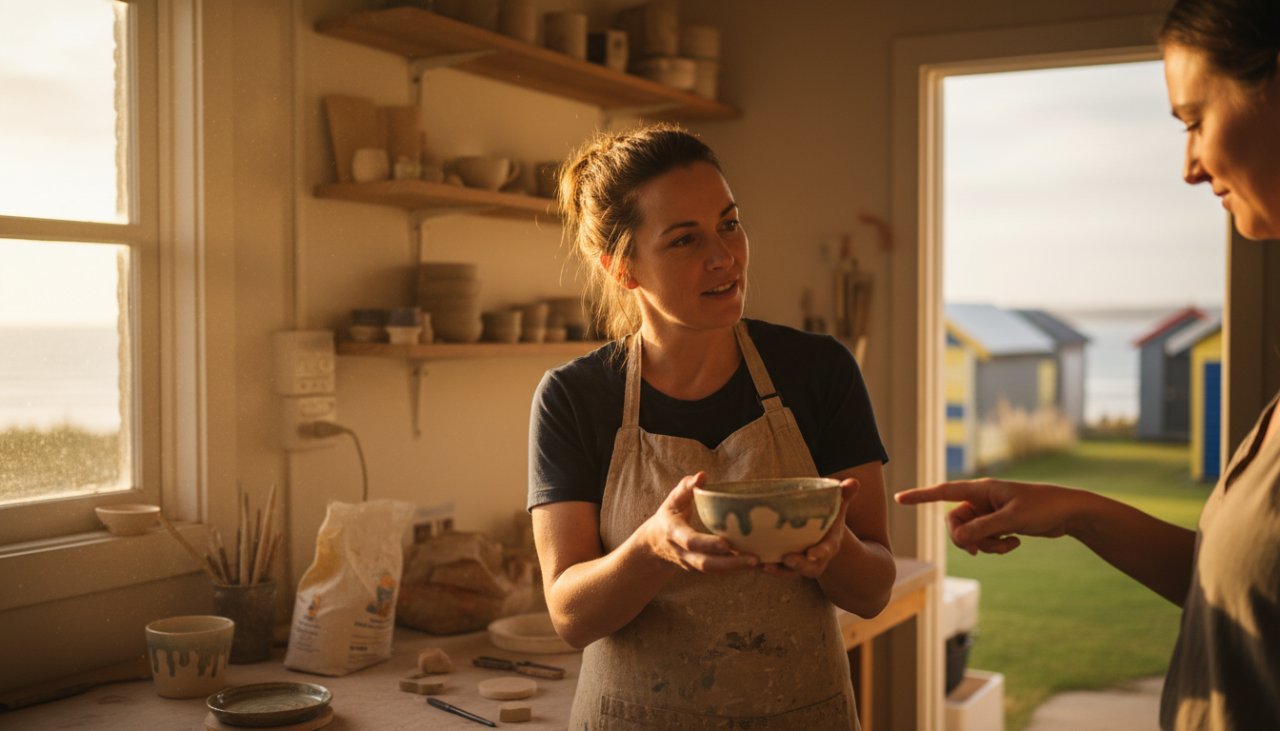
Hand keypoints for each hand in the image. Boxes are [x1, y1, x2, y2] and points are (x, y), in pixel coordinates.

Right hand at [642, 472, 758, 572]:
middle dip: (730, 563)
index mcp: (673, 533)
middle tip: (754, 559)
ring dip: (737, 568)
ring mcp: (691, 563)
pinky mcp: (701, 569)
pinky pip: (719, 571)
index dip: (708, 544)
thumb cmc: (669, 515)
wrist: (655, 544)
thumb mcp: (673, 500)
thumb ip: (686, 488)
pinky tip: (756, 563)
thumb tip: (702, 475)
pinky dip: (736, 569)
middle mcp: (683, 552)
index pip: (690, 541)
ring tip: (760, 562)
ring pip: (714, 571)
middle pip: (706, 563)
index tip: (727, 544)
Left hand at [764, 478, 858, 578]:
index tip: (811, 553)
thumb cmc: (827, 517)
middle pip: (809, 568)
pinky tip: (754, 562)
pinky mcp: (785, 565)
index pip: (827, 550)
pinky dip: (767, 567)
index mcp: (829, 544)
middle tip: (787, 559)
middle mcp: (815, 558)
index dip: (820, 553)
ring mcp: (800, 563)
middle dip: (799, 565)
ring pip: (790, 573)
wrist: (820, 535)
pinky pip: (777, 570)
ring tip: (764, 565)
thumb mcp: (836, 506)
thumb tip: (853, 482)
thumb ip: (843, 496)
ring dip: (778, 571)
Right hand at [895, 478, 1080, 554]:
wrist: (1069, 512)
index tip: (899, 499)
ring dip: (984, 545)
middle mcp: (981, 499)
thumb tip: (958, 540)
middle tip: (980, 550)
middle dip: (966, 539)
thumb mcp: (1011, 520)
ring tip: (1006, 546)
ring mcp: (989, 512)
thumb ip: (982, 529)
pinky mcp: (998, 523)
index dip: (920, 496)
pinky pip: (984, 539)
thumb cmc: (1042, 508)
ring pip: (970, 534)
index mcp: (981, 489)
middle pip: (955, 522)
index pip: (943, 492)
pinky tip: (1014, 544)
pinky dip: (995, 546)